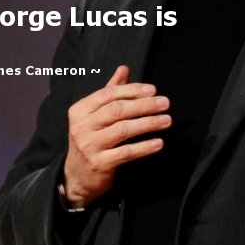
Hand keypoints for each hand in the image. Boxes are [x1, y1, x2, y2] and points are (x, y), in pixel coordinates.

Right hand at [63, 65, 170, 207]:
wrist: (77, 176)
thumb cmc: (91, 138)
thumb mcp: (95, 114)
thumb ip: (110, 91)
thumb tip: (124, 68)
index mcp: (80, 110)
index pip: (109, 94)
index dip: (132, 90)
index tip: (153, 90)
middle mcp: (82, 126)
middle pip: (117, 110)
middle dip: (144, 105)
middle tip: (165, 103)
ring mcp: (89, 146)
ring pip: (123, 130)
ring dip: (148, 123)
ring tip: (167, 120)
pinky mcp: (99, 164)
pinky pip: (126, 153)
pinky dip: (144, 147)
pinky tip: (159, 143)